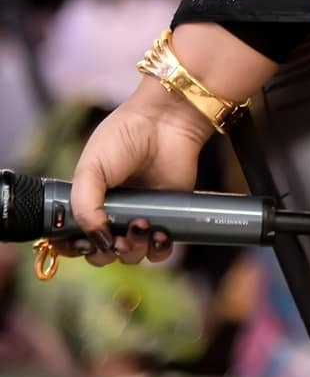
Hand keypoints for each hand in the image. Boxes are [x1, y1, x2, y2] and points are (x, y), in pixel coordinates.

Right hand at [52, 91, 210, 269]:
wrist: (166, 121)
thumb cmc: (124, 136)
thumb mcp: (90, 169)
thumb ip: (84, 208)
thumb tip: (98, 242)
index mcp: (89, 202)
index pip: (73, 239)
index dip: (74, 248)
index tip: (79, 245)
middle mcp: (112, 214)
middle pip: (102, 254)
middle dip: (105, 254)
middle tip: (114, 239)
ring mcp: (140, 217)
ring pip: (131, 255)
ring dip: (133, 251)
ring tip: (141, 226)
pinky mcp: (168, 217)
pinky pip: (161, 250)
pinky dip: (159, 250)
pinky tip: (159, 234)